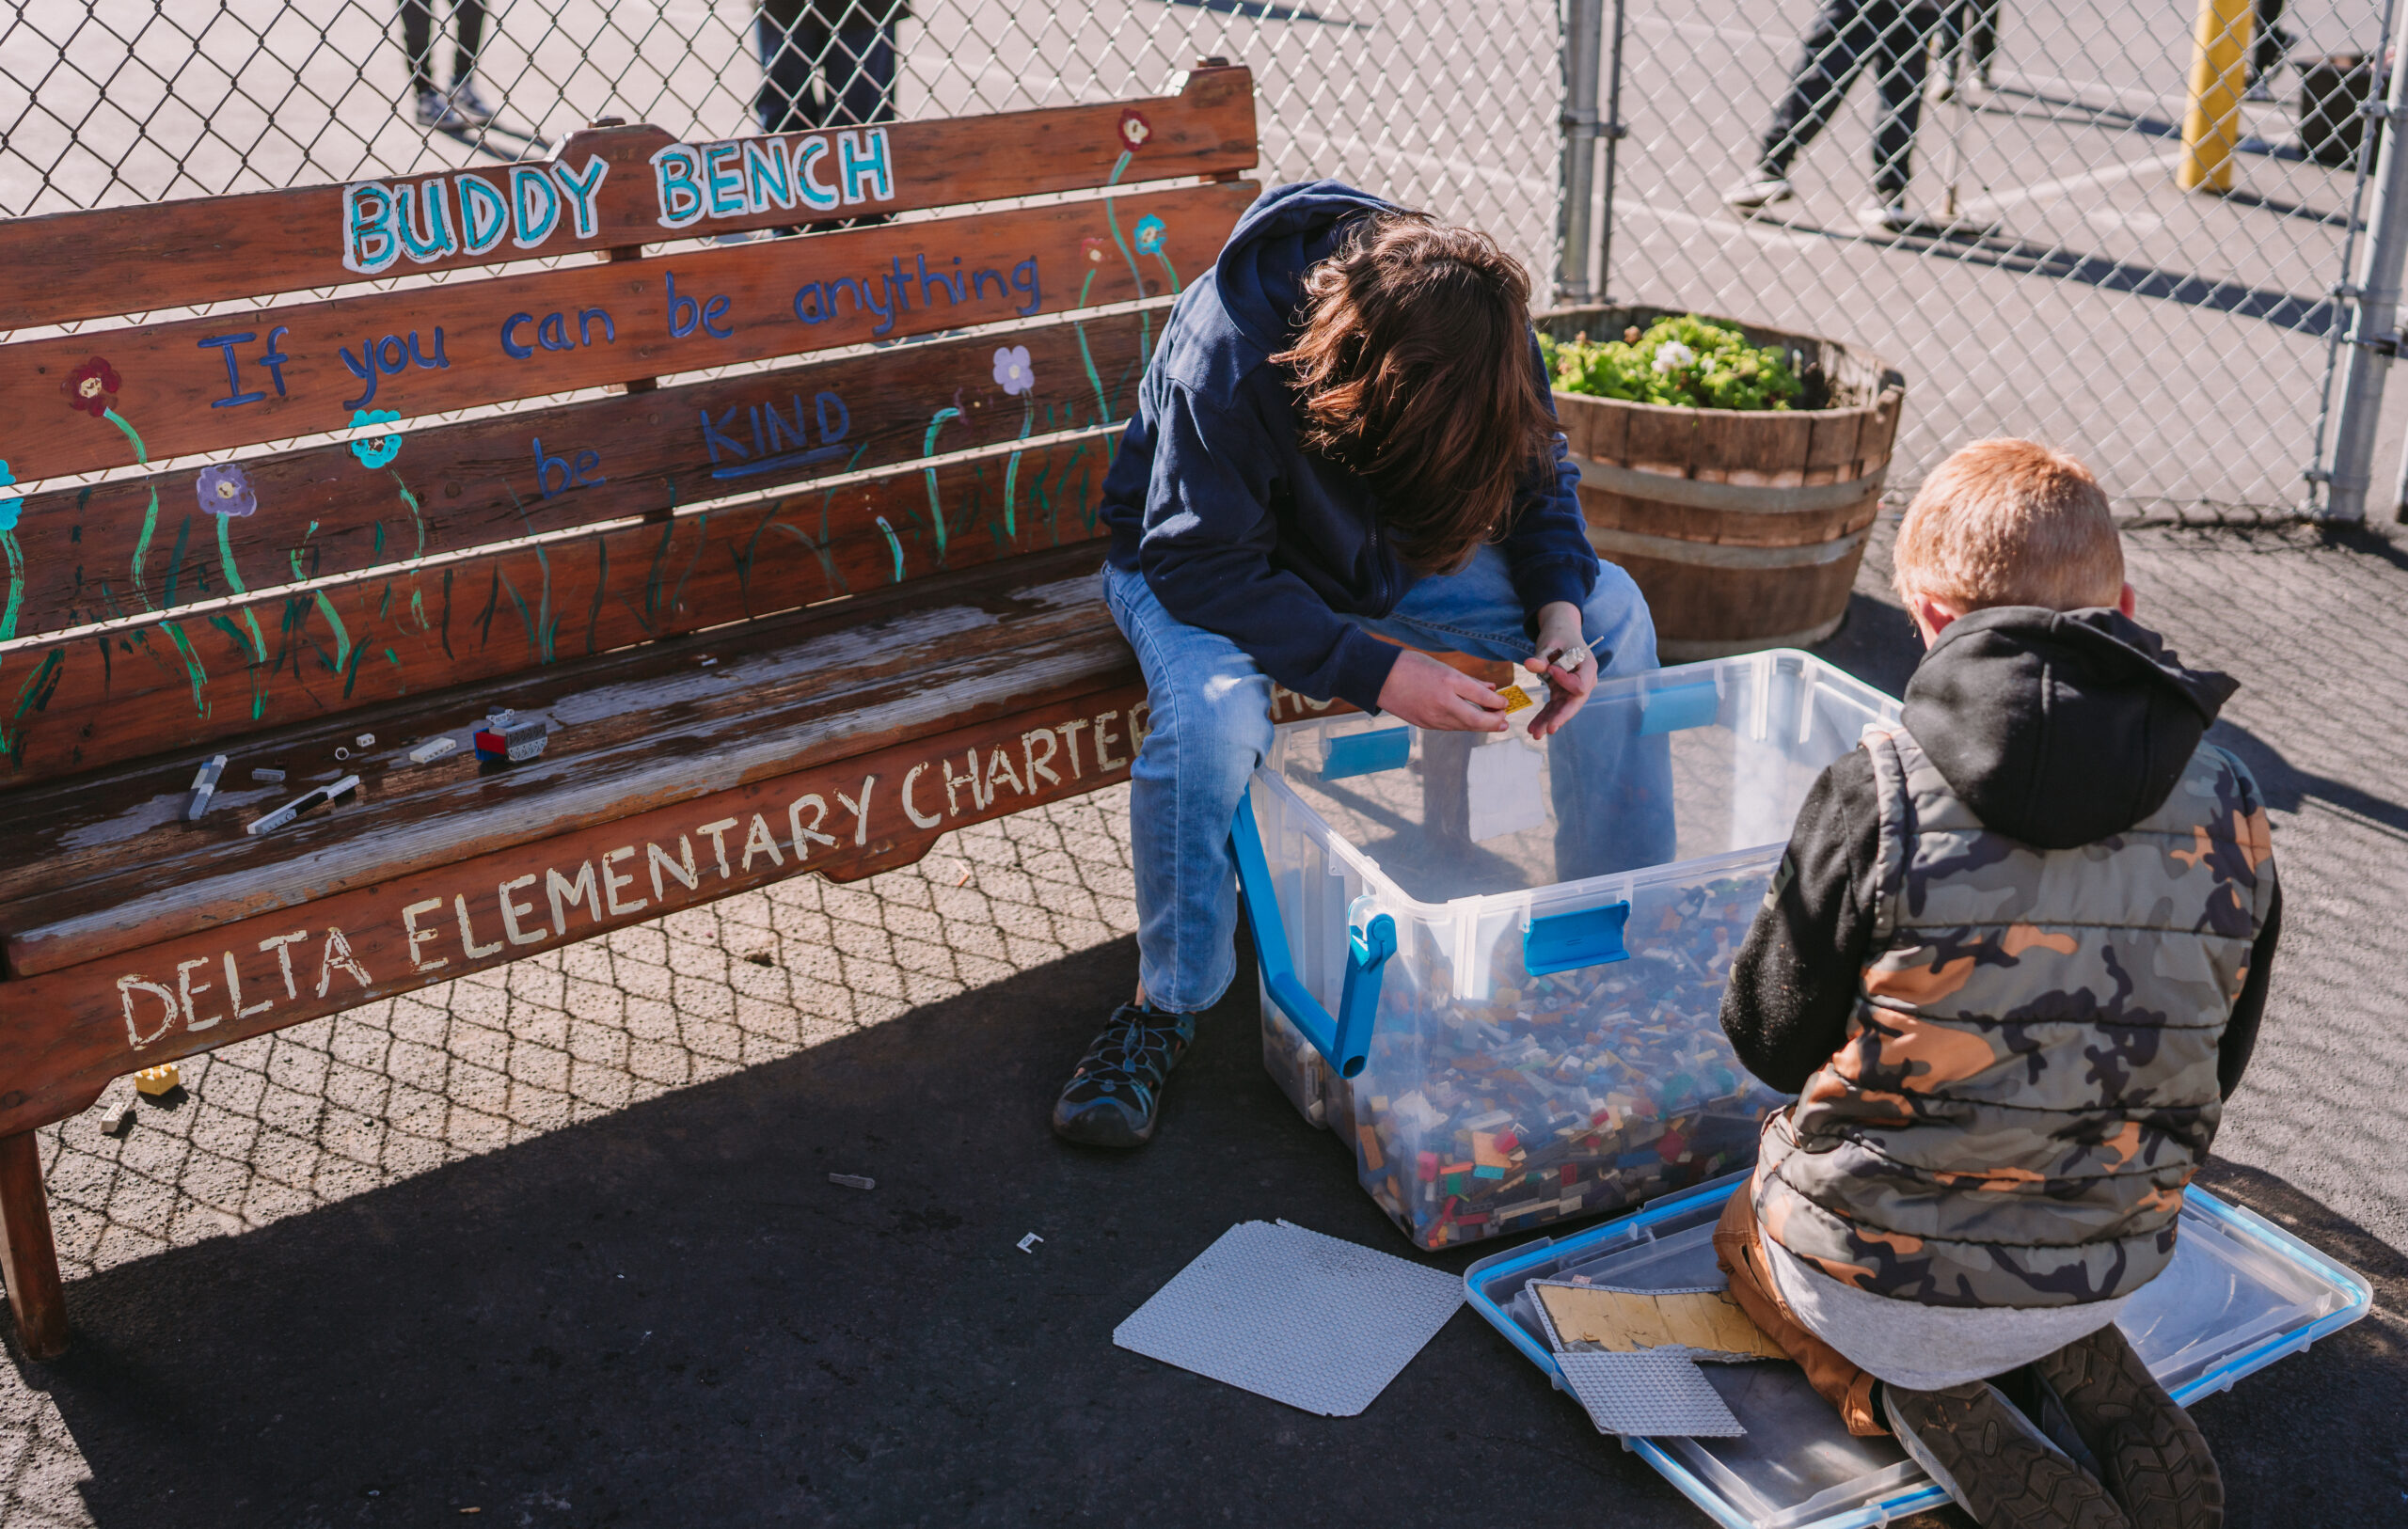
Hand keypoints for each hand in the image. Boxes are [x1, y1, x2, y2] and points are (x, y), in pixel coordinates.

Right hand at [1376, 649, 1509, 731]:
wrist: (1380, 677)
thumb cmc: (1412, 666)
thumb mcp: (1444, 667)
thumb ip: (1469, 681)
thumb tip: (1491, 688)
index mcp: (1449, 681)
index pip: (1483, 696)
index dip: (1498, 702)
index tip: (1505, 703)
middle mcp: (1443, 701)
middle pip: (1477, 719)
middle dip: (1494, 722)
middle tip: (1504, 721)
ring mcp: (1433, 716)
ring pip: (1464, 726)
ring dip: (1480, 725)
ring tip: (1490, 720)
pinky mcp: (1425, 724)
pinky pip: (1450, 727)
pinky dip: (1462, 724)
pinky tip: (1468, 719)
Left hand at [1524, 601, 1595, 739]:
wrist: (1561, 631)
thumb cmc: (1559, 634)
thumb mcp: (1550, 642)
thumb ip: (1542, 656)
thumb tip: (1529, 664)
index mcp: (1588, 667)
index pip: (1580, 685)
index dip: (1565, 681)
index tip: (1550, 670)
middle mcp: (1584, 681)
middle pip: (1574, 703)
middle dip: (1561, 717)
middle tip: (1550, 729)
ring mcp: (1573, 689)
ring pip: (1562, 709)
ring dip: (1549, 721)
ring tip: (1534, 733)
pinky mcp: (1562, 692)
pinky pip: (1553, 707)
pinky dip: (1543, 716)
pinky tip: (1532, 728)